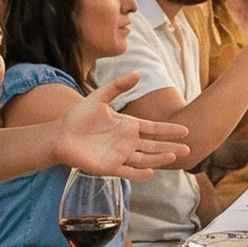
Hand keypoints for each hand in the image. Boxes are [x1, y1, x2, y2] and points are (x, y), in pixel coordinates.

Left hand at [59, 77, 190, 181]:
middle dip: (170, 148)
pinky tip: (151, 172)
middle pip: (154, 146)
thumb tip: (138, 73)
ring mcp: (119, 155)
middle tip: (188, 149)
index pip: (153, 128)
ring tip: (174, 157)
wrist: (60, 134)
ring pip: (145, 159)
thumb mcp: (99, 97)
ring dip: (159, 159)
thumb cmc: (78, 116)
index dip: (169, 130)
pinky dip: (140, 173)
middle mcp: (127, 142)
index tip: (185, 130)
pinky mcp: (109, 167)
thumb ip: (118, 86)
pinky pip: (128, 171)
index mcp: (127, 125)